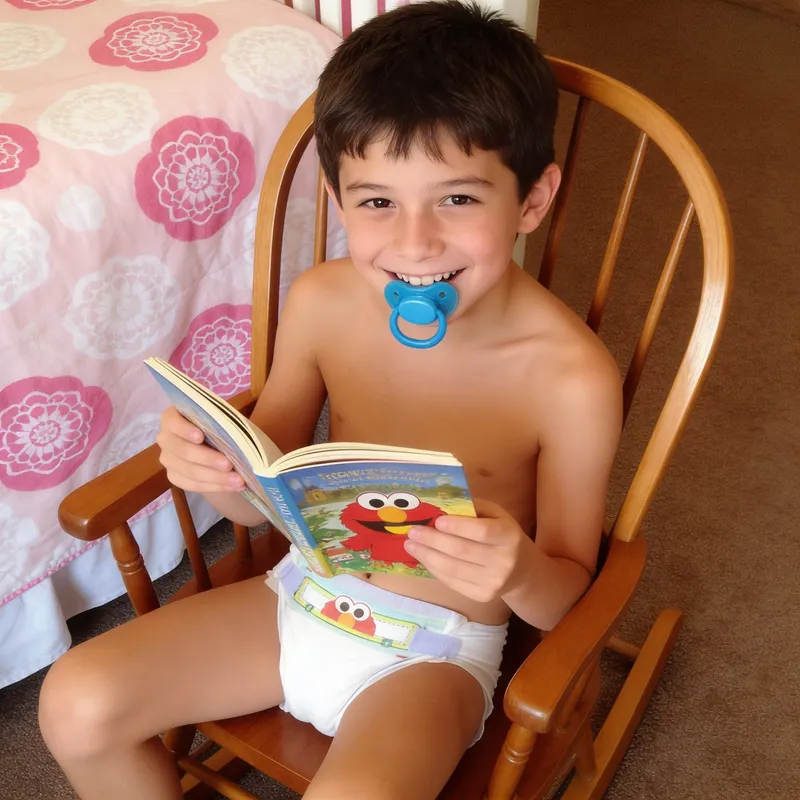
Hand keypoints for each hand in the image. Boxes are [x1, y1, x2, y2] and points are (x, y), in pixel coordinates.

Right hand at [155, 406, 244, 493]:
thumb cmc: (218, 426)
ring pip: (190, 471)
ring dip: (216, 477)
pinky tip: (232, 486)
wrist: (213, 446)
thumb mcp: (221, 419)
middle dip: (208, 459)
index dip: (185, 430)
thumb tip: (236, 433)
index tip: (200, 437)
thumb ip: (223, 422)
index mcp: (172, 417)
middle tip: (229, 464)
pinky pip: (193, 485)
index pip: (173, 422)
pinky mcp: (174, 477)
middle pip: (183, 450)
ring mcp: (168, 459)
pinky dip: (215, 486)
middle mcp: (165, 438)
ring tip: (238, 480)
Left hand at [403, 499, 531, 602]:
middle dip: (432, 540)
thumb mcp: (496, 515)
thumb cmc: (502, 534)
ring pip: (452, 568)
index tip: (437, 520)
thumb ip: (472, 508)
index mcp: (509, 536)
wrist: (521, 570)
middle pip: (462, 550)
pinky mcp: (482, 596)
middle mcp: (504, 561)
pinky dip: (433, 568)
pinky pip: (452, 581)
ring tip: (410, 544)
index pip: (482, 531)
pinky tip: (423, 557)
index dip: (458, 526)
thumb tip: (440, 504)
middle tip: (413, 531)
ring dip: (427, 555)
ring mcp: (493, 582)